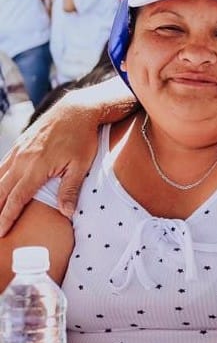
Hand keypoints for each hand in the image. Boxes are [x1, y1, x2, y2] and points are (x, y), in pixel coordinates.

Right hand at [0, 105, 97, 235]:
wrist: (76, 111)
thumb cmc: (82, 139)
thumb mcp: (81, 166)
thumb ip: (70, 190)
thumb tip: (66, 213)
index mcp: (36, 168)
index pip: (17, 199)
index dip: (7, 217)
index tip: (1, 232)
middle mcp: (22, 160)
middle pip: (2, 190)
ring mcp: (19, 151)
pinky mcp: (19, 144)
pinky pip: (3, 164)